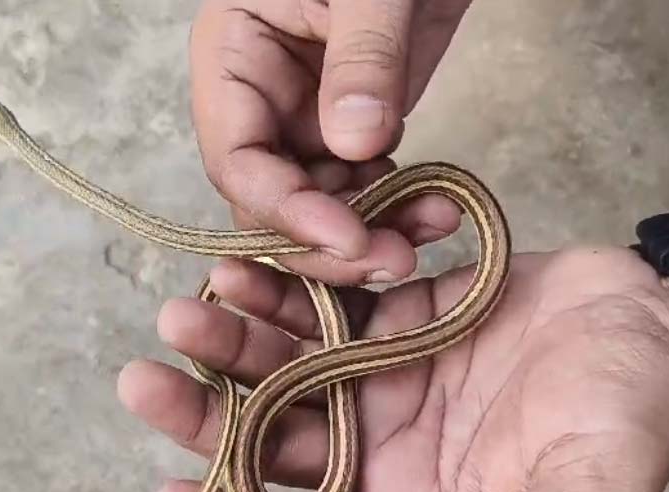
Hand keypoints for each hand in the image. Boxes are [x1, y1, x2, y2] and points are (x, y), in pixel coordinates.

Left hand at [118, 244, 668, 491]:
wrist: (657, 331)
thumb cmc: (630, 426)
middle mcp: (384, 446)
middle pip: (275, 440)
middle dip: (208, 414)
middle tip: (147, 378)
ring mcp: (386, 377)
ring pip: (289, 365)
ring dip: (237, 341)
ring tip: (190, 308)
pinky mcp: (399, 315)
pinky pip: (329, 303)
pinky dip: (291, 286)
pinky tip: (250, 263)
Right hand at [189, 0, 472, 284]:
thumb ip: (363, 55)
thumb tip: (355, 145)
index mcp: (234, 57)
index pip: (237, 159)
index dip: (284, 211)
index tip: (346, 239)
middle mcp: (261, 99)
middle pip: (273, 201)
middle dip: (327, 240)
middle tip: (391, 260)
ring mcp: (307, 117)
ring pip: (320, 206)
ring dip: (369, 233)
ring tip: (429, 232)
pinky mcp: (354, 126)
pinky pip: (362, 187)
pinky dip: (395, 208)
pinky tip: (435, 210)